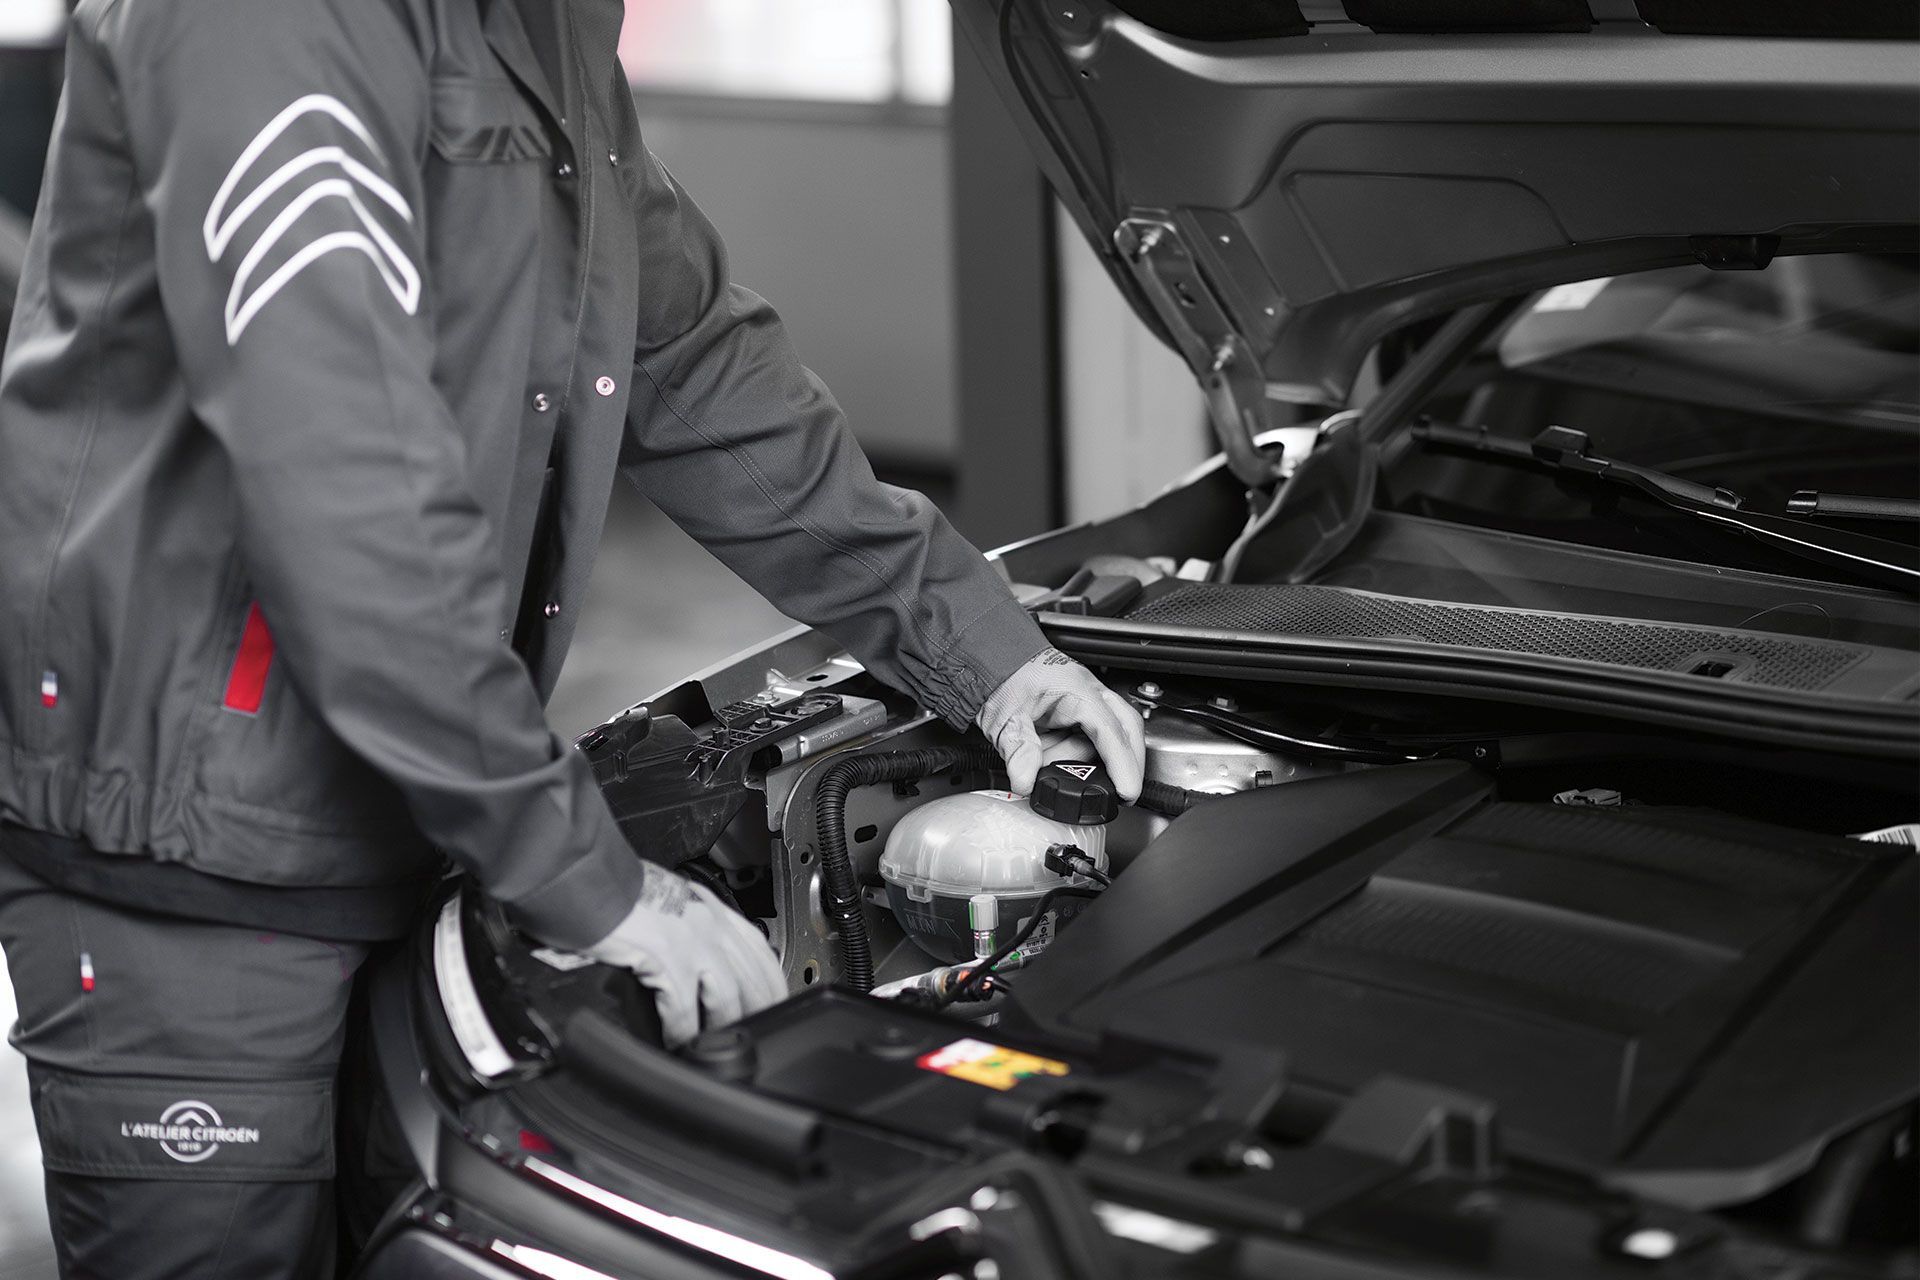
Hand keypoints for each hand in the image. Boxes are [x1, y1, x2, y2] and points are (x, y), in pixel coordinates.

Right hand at [583, 864, 787, 1045]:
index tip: (772, 1005)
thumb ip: (690, 928)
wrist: (589, 879)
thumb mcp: (671, 903)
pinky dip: (682, 1031)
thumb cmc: (621, 892)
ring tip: (711, 1045)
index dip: (772, 984)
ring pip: (726, 998)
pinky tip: (676, 1042)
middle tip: (748, 1036)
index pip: (760, 951)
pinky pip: (683, 1007)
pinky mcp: (665, 957)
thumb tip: (696, 964)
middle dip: (755, 1014)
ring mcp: (690, 940)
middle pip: (751, 980)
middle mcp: (710, 924)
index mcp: (713, 910)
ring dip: (720, 1027)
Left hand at [976, 648, 1145, 800]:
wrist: (990, 658)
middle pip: (1126, 731)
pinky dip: (1076, 753)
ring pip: (1106, 737)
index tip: (1127, 790)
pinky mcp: (1076, 710)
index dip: (1122, 764)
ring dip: (1083, 758)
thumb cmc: (1001, 677)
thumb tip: (1026, 781)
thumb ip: (1018, 750)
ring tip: (1048, 759)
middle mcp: (1089, 693)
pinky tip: (1053, 756)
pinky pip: (1089, 737)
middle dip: (1125, 763)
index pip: (1111, 732)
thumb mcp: (1005, 717)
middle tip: (1122, 792)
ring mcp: (1085, 701)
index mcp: (1078, 691)